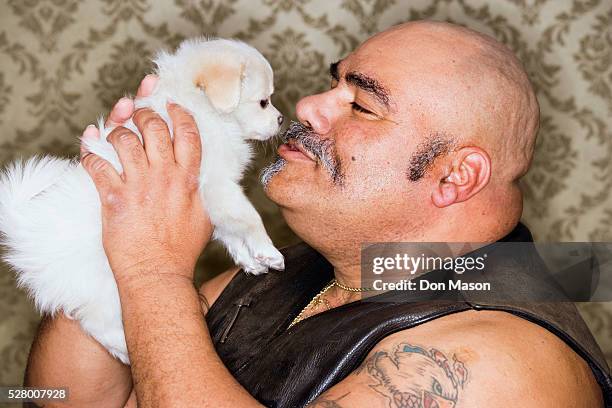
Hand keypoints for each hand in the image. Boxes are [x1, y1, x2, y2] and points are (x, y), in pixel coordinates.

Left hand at [80, 75, 211, 284]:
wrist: (157, 273)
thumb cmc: (181, 250)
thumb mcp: (204, 216)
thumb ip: (200, 190)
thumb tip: (199, 177)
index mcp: (189, 180)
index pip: (188, 134)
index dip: (178, 113)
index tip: (171, 105)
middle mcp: (164, 177)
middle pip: (154, 128)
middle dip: (144, 113)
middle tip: (139, 112)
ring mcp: (138, 186)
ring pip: (124, 139)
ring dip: (117, 130)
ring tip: (116, 132)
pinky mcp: (113, 197)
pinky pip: (96, 163)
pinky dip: (89, 151)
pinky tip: (89, 147)